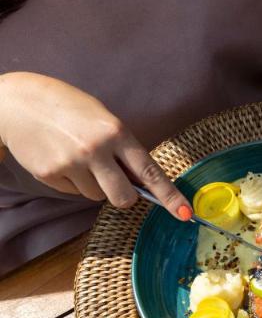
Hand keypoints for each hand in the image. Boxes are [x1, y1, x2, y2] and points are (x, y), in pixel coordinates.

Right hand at [0, 72, 190, 218]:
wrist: (18, 103)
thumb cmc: (68, 109)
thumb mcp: (103, 120)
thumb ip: (122, 149)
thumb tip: (140, 183)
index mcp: (116, 133)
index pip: (149, 172)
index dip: (170, 196)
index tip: (186, 214)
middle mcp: (95, 150)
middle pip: (123, 198)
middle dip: (124, 197)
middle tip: (116, 182)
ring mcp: (71, 164)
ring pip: (96, 196)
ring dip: (93, 184)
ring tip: (78, 157)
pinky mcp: (50, 175)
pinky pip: (73, 192)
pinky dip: (71, 181)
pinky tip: (61, 159)